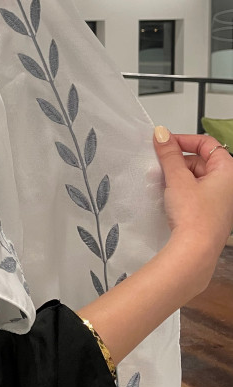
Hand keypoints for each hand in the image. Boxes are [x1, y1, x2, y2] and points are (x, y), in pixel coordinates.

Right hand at [153, 127, 232, 291]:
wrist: (195, 251)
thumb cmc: (195, 218)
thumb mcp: (178, 179)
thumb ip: (169, 154)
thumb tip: (162, 135)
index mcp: (228, 171)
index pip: (207, 144)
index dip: (184, 140)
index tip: (165, 142)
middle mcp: (228, 185)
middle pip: (201, 160)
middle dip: (178, 160)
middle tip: (160, 163)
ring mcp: (220, 200)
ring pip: (197, 177)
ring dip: (178, 176)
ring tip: (163, 182)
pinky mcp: (210, 212)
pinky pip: (195, 192)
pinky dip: (181, 190)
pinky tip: (169, 196)